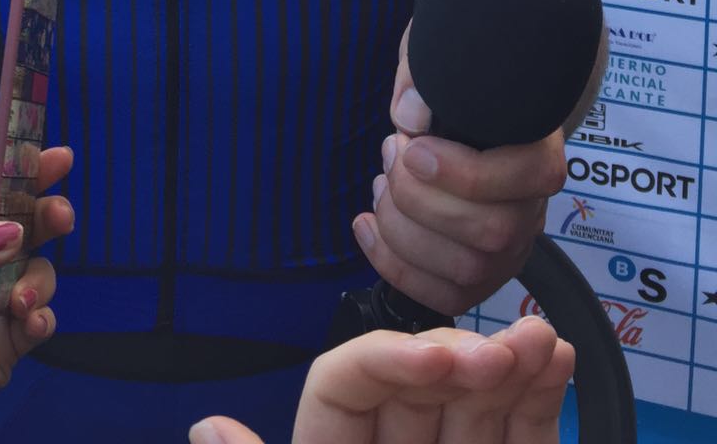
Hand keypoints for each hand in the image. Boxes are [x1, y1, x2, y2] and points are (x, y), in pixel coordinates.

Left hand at [0, 146, 73, 443]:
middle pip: (22, 231)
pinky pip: (39, 319)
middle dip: (45, 220)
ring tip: (22, 307)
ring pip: (36, 274)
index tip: (60, 156)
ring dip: (39, 282)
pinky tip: (34, 327)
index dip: (23, 174)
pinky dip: (44, 318)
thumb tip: (10, 231)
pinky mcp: (8, 348)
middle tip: (63, 217)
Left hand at [189, 316, 573, 443]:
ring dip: (511, 368)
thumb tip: (207, 425)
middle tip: (506, 341)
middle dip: (462, 356)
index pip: (345, 388)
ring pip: (475, 411)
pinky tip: (555, 361)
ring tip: (541, 338)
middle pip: (420, 391)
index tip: (437, 353)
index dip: (389, 360)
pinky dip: (540, 405)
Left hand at [351, 30, 566, 313]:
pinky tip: (366, 224)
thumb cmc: (453, 83)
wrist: (468, 110)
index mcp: (539, 150)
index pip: (531, 177)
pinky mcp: (481, 274)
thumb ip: (423, 76)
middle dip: (419, 199)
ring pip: (467, 270)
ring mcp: (511, 248)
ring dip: (403, 230)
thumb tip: (411, 117)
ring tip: (381, 183)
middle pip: (491, 232)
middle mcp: (534, 208)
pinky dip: (394, 265)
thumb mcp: (437, 54)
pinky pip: (445, 295)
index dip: (466, 173)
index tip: (413, 147)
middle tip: (390, 153)